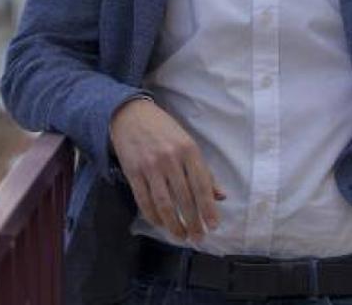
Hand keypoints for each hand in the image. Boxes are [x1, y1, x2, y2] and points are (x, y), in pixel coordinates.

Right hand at [109, 96, 224, 241]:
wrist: (131, 115)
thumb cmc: (164, 130)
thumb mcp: (188, 144)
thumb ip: (204, 171)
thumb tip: (221, 196)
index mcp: (189, 150)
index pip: (202, 185)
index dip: (208, 208)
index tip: (214, 225)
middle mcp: (170, 158)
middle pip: (184, 197)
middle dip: (193, 221)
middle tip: (198, 237)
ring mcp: (150, 166)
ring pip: (164, 203)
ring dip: (174, 224)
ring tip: (181, 236)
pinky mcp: (133, 172)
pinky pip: (144, 200)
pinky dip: (153, 215)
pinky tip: (161, 224)